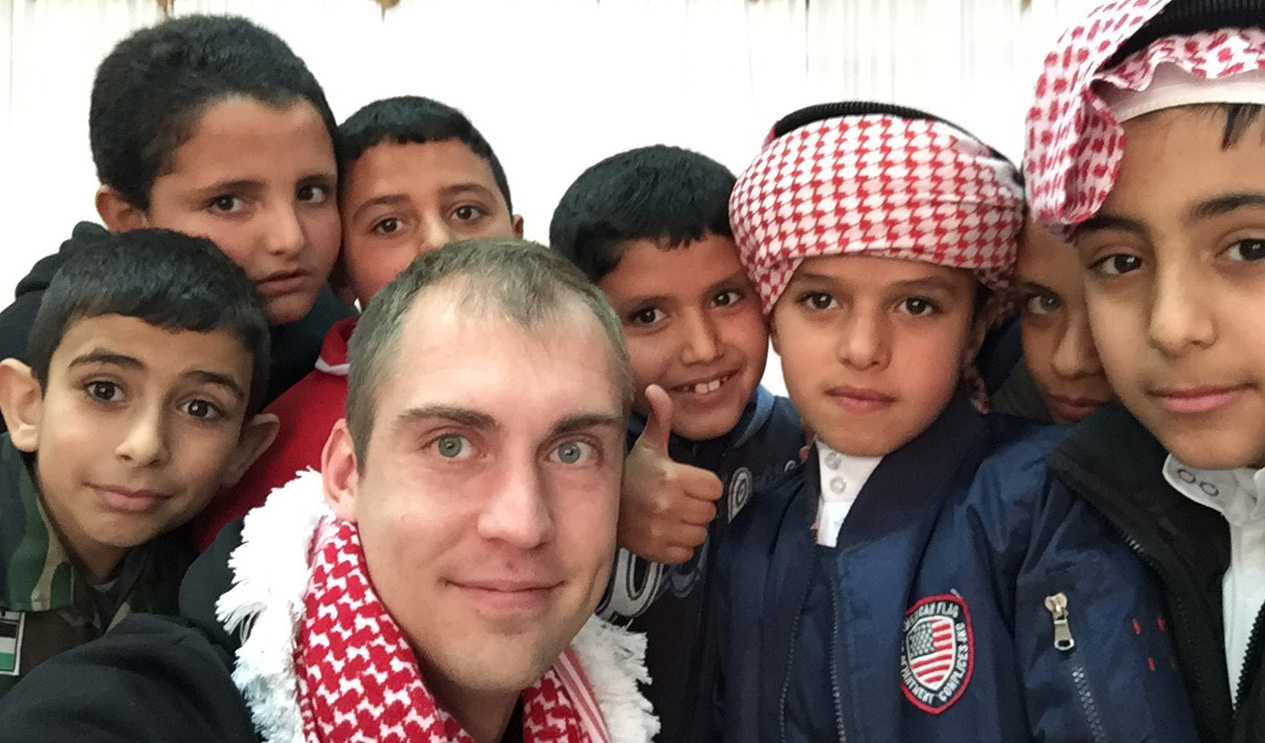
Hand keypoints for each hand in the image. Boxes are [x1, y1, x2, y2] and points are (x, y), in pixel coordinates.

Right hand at [619, 385, 723, 564]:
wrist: (601, 506)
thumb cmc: (631, 473)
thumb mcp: (648, 445)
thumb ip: (661, 417)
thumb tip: (656, 388)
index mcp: (673, 478)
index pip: (715, 488)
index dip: (704, 485)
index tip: (687, 483)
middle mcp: (670, 506)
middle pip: (710, 512)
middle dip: (698, 506)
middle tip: (678, 500)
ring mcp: (663, 531)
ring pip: (701, 534)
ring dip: (690, 527)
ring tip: (672, 516)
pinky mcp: (658, 551)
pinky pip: (687, 553)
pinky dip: (679, 546)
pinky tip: (665, 532)